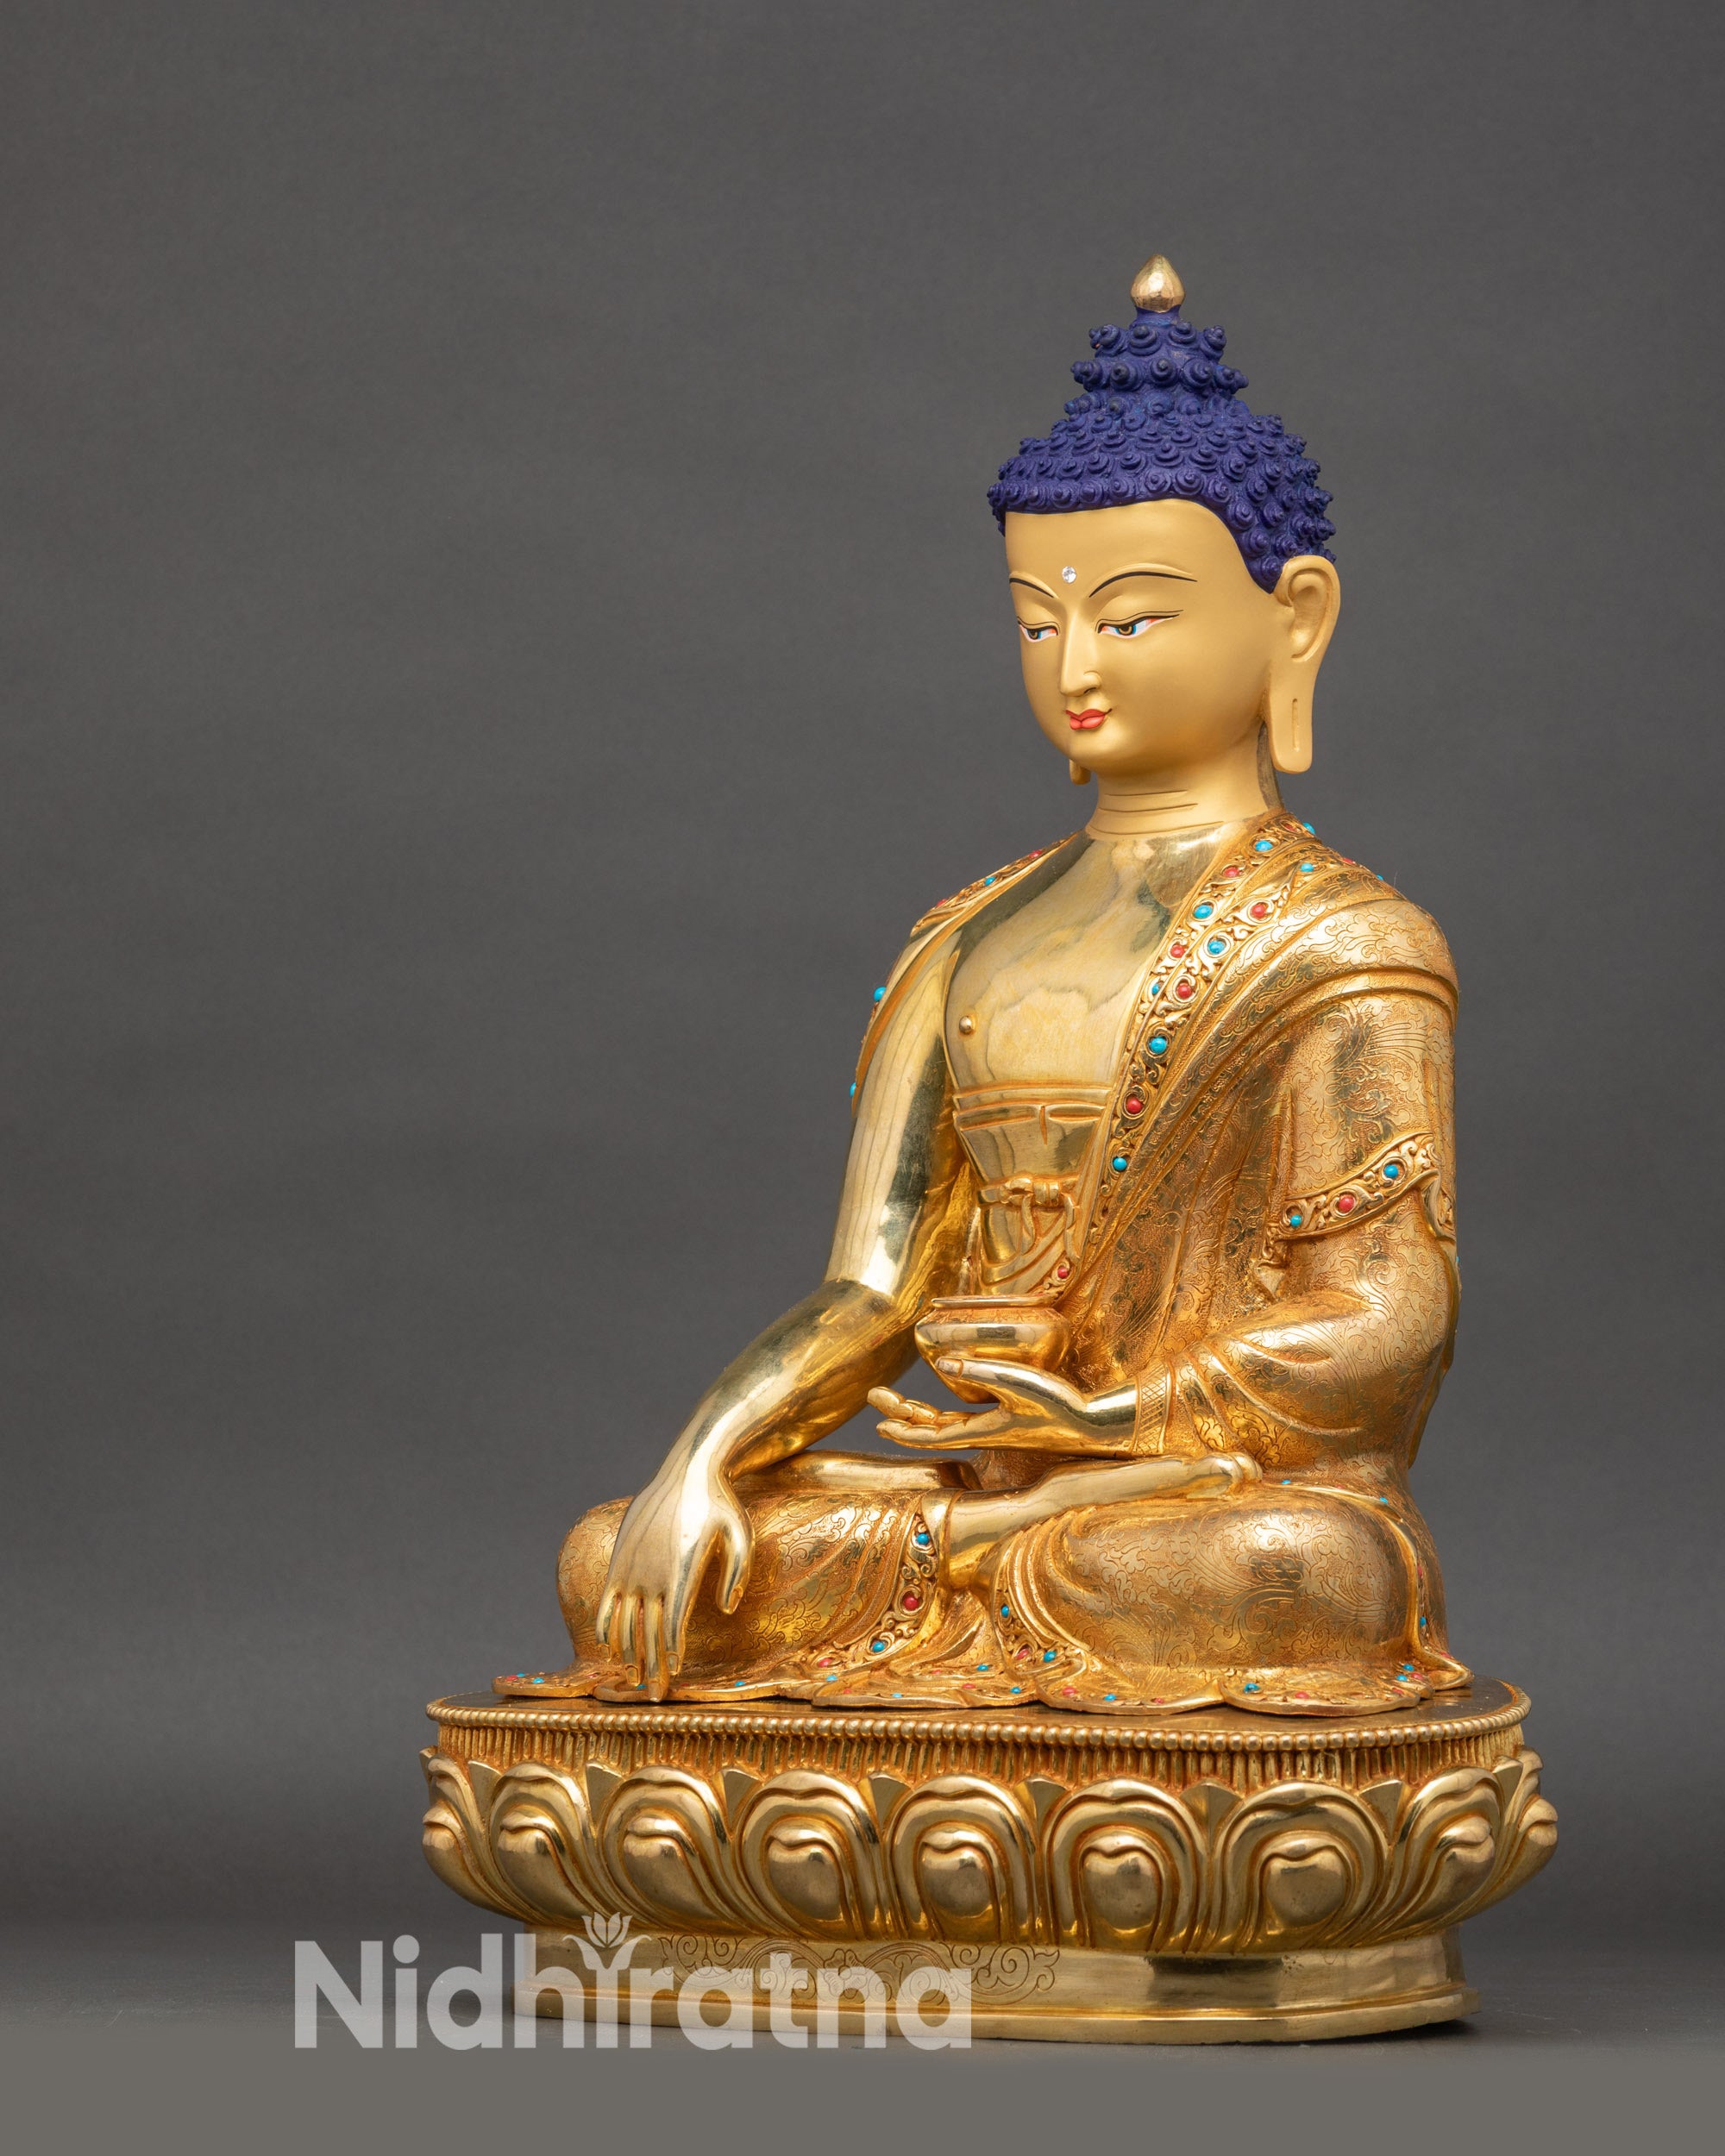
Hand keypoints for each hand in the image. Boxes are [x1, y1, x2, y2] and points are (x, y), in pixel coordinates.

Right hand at [595, 1454, 751, 1698]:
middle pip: (648, 1630)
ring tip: (633, 1679)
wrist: (688, 1469)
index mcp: (681, 1568)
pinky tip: (609, 1648)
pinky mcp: (620, 1558)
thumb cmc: (721, 1503)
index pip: (673, 1622)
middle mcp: (652, 1571)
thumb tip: (725, 1610)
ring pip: (624, 1621)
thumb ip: (737, 1573)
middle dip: (651, 1666)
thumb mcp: (741, 1533)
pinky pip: (607, 1600)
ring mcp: (632, 1565)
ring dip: (628, 1653)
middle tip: (655, 1695)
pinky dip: (606, 1626)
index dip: (671, 1652)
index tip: (673, 1675)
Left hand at [868, 1357, 1129, 1455]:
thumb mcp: (1017, 1385)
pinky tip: (939, 1401)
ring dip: (919, 1413)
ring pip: (945, 1423)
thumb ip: (980, 1373)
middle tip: (876, 1396)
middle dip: (902, 1414)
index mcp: (980, 1431)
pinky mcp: (1005, 1419)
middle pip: (931, 1427)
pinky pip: (963, 1416)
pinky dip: (943, 1411)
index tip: (879, 1421)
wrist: (1090, 1424)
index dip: (904, 1428)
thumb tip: (941, 1365)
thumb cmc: (1057, 1406)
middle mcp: (982, 1433)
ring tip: (896, 1401)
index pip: (932, 1434)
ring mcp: (993, 1428)